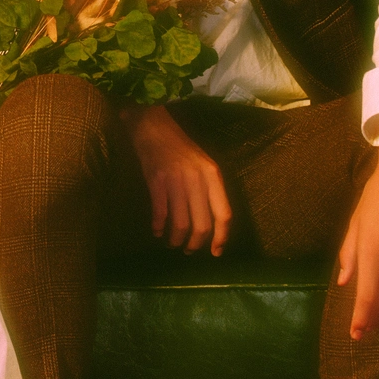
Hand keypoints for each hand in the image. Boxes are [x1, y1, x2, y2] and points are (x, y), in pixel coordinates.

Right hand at [121, 104, 231, 254]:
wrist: (154, 126)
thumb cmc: (180, 147)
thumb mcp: (203, 164)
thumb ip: (210, 190)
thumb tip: (214, 223)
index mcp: (213, 175)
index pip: (223, 214)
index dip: (221, 238)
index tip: (216, 252)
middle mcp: (197, 179)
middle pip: (202, 224)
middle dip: (195, 244)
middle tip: (189, 250)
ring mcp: (176, 180)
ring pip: (181, 224)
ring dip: (177, 240)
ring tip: (173, 242)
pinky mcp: (156, 181)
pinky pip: (160, 213)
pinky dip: (158, 227)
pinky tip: (157, 231)